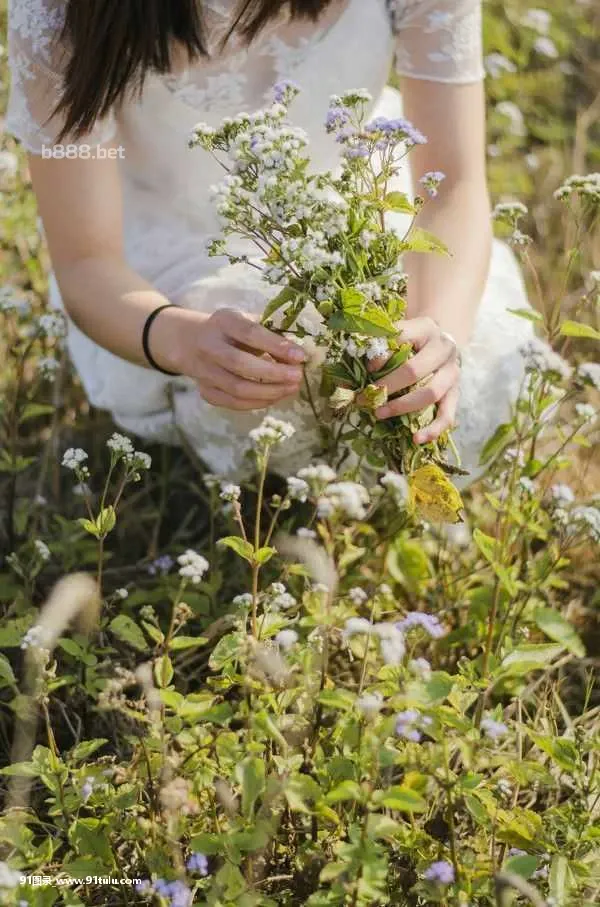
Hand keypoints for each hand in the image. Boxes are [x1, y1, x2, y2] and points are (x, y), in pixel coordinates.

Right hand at [152, 306, 305, 410]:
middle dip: (273, 373)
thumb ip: (270, 334)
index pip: (249, 333)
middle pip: (240, 364)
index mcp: (223, 322)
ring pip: (237, 388)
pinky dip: (258, 402)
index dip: (275, 345)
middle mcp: (209, 346)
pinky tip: (275, 397)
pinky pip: (233, 402)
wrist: (190, 342)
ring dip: (269, 392)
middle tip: (297, 376)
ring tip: (291, 388)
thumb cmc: (230, 330)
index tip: (300, 355)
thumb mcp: (246, 321)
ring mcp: (204, 371)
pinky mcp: (206, 391)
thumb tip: (298, 354)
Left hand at [368, 316, 460, 443]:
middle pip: (414, 371)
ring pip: (431, 393)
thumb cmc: (412, 340)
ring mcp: (453, 372)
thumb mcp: (398, 333)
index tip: (366, 369)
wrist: (440, 343)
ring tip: (379, 414)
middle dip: (387, 387)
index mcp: (426, 328)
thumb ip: (382, 344)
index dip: (381, 356)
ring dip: (402, 406)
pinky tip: (416, 439)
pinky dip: (433, 429)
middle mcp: (444, 349)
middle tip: (364, 398)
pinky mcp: (456, 393)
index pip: (401, 339)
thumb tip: (368, 368)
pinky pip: (447, 415)